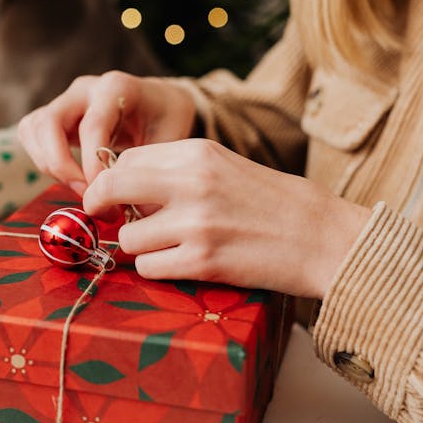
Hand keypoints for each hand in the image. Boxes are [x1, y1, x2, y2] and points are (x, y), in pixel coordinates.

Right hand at [17, 70, 196, 194]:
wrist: (160, 101)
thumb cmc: (166, 118)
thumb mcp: (171, 136)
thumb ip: (151, 164)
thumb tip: (136, 207)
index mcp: (116, 88)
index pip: (91, 126)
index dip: (91, 165)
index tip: (102, 194)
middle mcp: (85, 88)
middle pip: (49, 122)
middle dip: (60, 165)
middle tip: (85, 195)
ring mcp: (66, 99)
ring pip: (34, 128)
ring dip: (48, 164)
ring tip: (80, 188)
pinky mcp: (54, 113)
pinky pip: (30, 133)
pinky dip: (41, 159)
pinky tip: (69, 176)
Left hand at [83, 139, 371, 298]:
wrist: (321, 236)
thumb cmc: (271, 203)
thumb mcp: (223, 167)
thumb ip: (176, 171)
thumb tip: (122, 187)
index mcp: (197, 152)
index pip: (125, 159)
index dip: (112, 180)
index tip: (113, 195)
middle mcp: (192, 183)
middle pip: (111, 188)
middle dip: (101, 206)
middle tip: (107, 218)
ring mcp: (196, 224)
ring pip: (128, 238)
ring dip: (140, 247)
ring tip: (168, 246)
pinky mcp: (203, 262)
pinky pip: (149, 268)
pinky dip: (157, 269)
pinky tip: (181, 264)